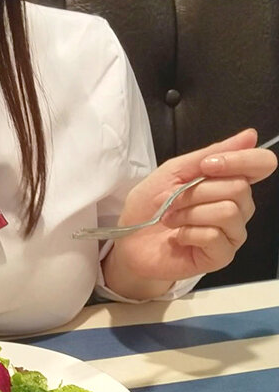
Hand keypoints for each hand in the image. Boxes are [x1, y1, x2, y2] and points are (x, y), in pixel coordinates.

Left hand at [104, 128, 276, 298]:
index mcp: (229, 182)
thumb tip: (250, 136)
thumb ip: (209, 153)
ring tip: (171, 219)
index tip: (207, 165)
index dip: (241, 160)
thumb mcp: (173, 172)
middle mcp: (238, 207)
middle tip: (172, 201)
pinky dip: (188, 232)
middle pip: (238, 188)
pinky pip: (214, 235)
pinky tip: (178, 236)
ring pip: (227, 211)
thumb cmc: (150, 206)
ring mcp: (232, 233)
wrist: (129, 241)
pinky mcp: (221, 255)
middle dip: (195, 192)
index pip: (261, 164)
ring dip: (189, 213)